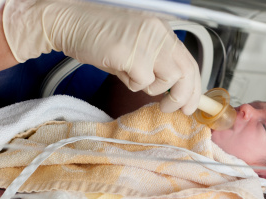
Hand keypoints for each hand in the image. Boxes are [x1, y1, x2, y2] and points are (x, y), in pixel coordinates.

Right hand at [3, 0, 200, 114]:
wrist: (71, 23)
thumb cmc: (98, 37)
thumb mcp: (135, 48)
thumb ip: (155, 65)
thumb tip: (170, 90)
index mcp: (161, 31)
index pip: (190, 61)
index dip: (194, 86)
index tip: (191, 104)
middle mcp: (158, 33)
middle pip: (186, 71)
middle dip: (183, 96)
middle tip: (172, 108)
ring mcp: (146, 42)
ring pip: (167, 79)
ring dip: (151, 88)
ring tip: (131, 78)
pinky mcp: (131, 53)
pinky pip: (142, 82)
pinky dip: (131, 84)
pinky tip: (119, 71)